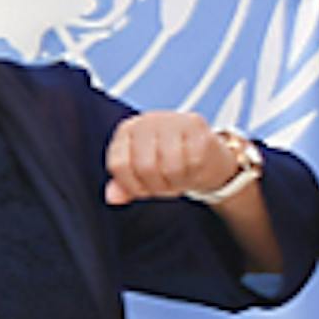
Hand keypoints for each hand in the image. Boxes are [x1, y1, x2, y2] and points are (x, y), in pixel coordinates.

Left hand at [105, 109, 244, 204]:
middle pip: (145, 167)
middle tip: (166, 185)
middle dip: (157, 186)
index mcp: (128, 131)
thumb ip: (124, 185)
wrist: (206, 154)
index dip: (132, 185)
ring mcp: (172, 120)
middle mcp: (147, 121)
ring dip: (177, 182)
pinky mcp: (196, 127)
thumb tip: (112, 197)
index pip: (119, 164)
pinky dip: (193, 174)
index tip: (144, 188)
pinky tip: (193, 169)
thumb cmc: (169, 163)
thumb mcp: (142, 175)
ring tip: (179, 177)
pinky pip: (192, 162)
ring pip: (170, 167)